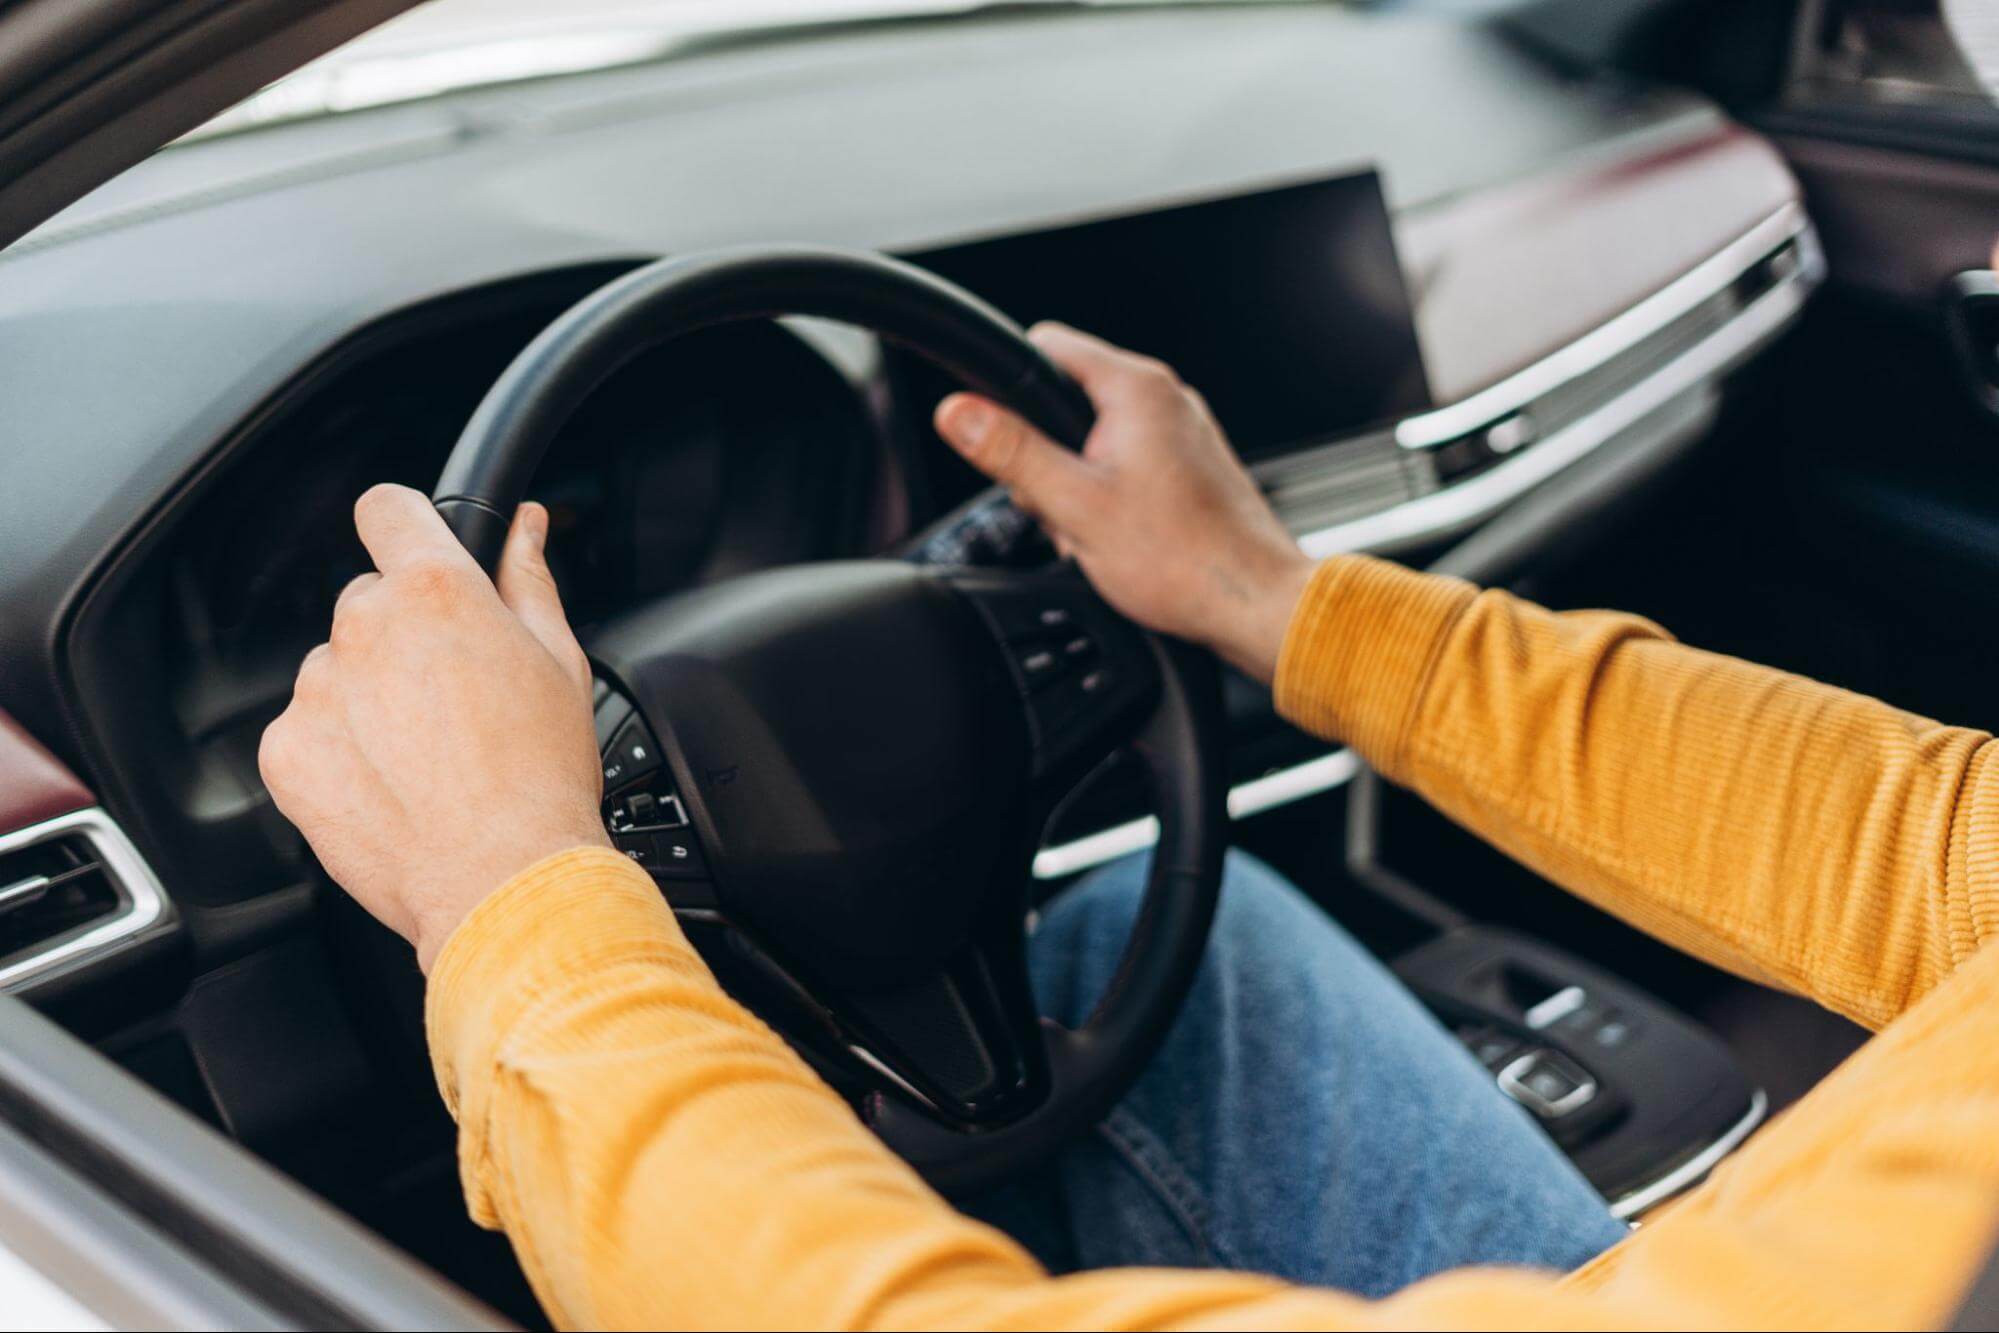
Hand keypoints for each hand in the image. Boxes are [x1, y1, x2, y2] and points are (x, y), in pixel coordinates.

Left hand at [260, 485, 609, 970]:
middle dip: (403, 635)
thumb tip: (524, 526)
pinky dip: (340, 750)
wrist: (501, 880)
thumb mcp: (560, 662)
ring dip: (369, 696)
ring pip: (337, 669)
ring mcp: (318, 690)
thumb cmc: (541, 777)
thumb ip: (528, 580)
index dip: (404, 525)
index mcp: (437, 592)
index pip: (387, 509)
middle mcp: (366, 627)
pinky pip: (308, 728)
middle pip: (369, 601)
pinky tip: (393, 785)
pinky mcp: (287, 750)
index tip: (413, 548)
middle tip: (453, 695)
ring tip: (426, 755)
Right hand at [934, 324, 1314, 682]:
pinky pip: (1125, 464)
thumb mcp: (1074, 505)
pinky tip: (1119, 537)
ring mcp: (1181, 431)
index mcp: (1136, 389)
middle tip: (1060, 506)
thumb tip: (958, 413)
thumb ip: (1011, 452)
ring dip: (1076, 484)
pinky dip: (1108, 497)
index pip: (1046, 345)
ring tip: (1095, 530)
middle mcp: (1165, 398)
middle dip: (1045, 454)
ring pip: (1093, 439)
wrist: (1253, 605)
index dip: (1008, 386)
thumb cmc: (1183, 560)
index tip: (998, 431)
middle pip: (1066, 399)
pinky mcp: (1189, 465)